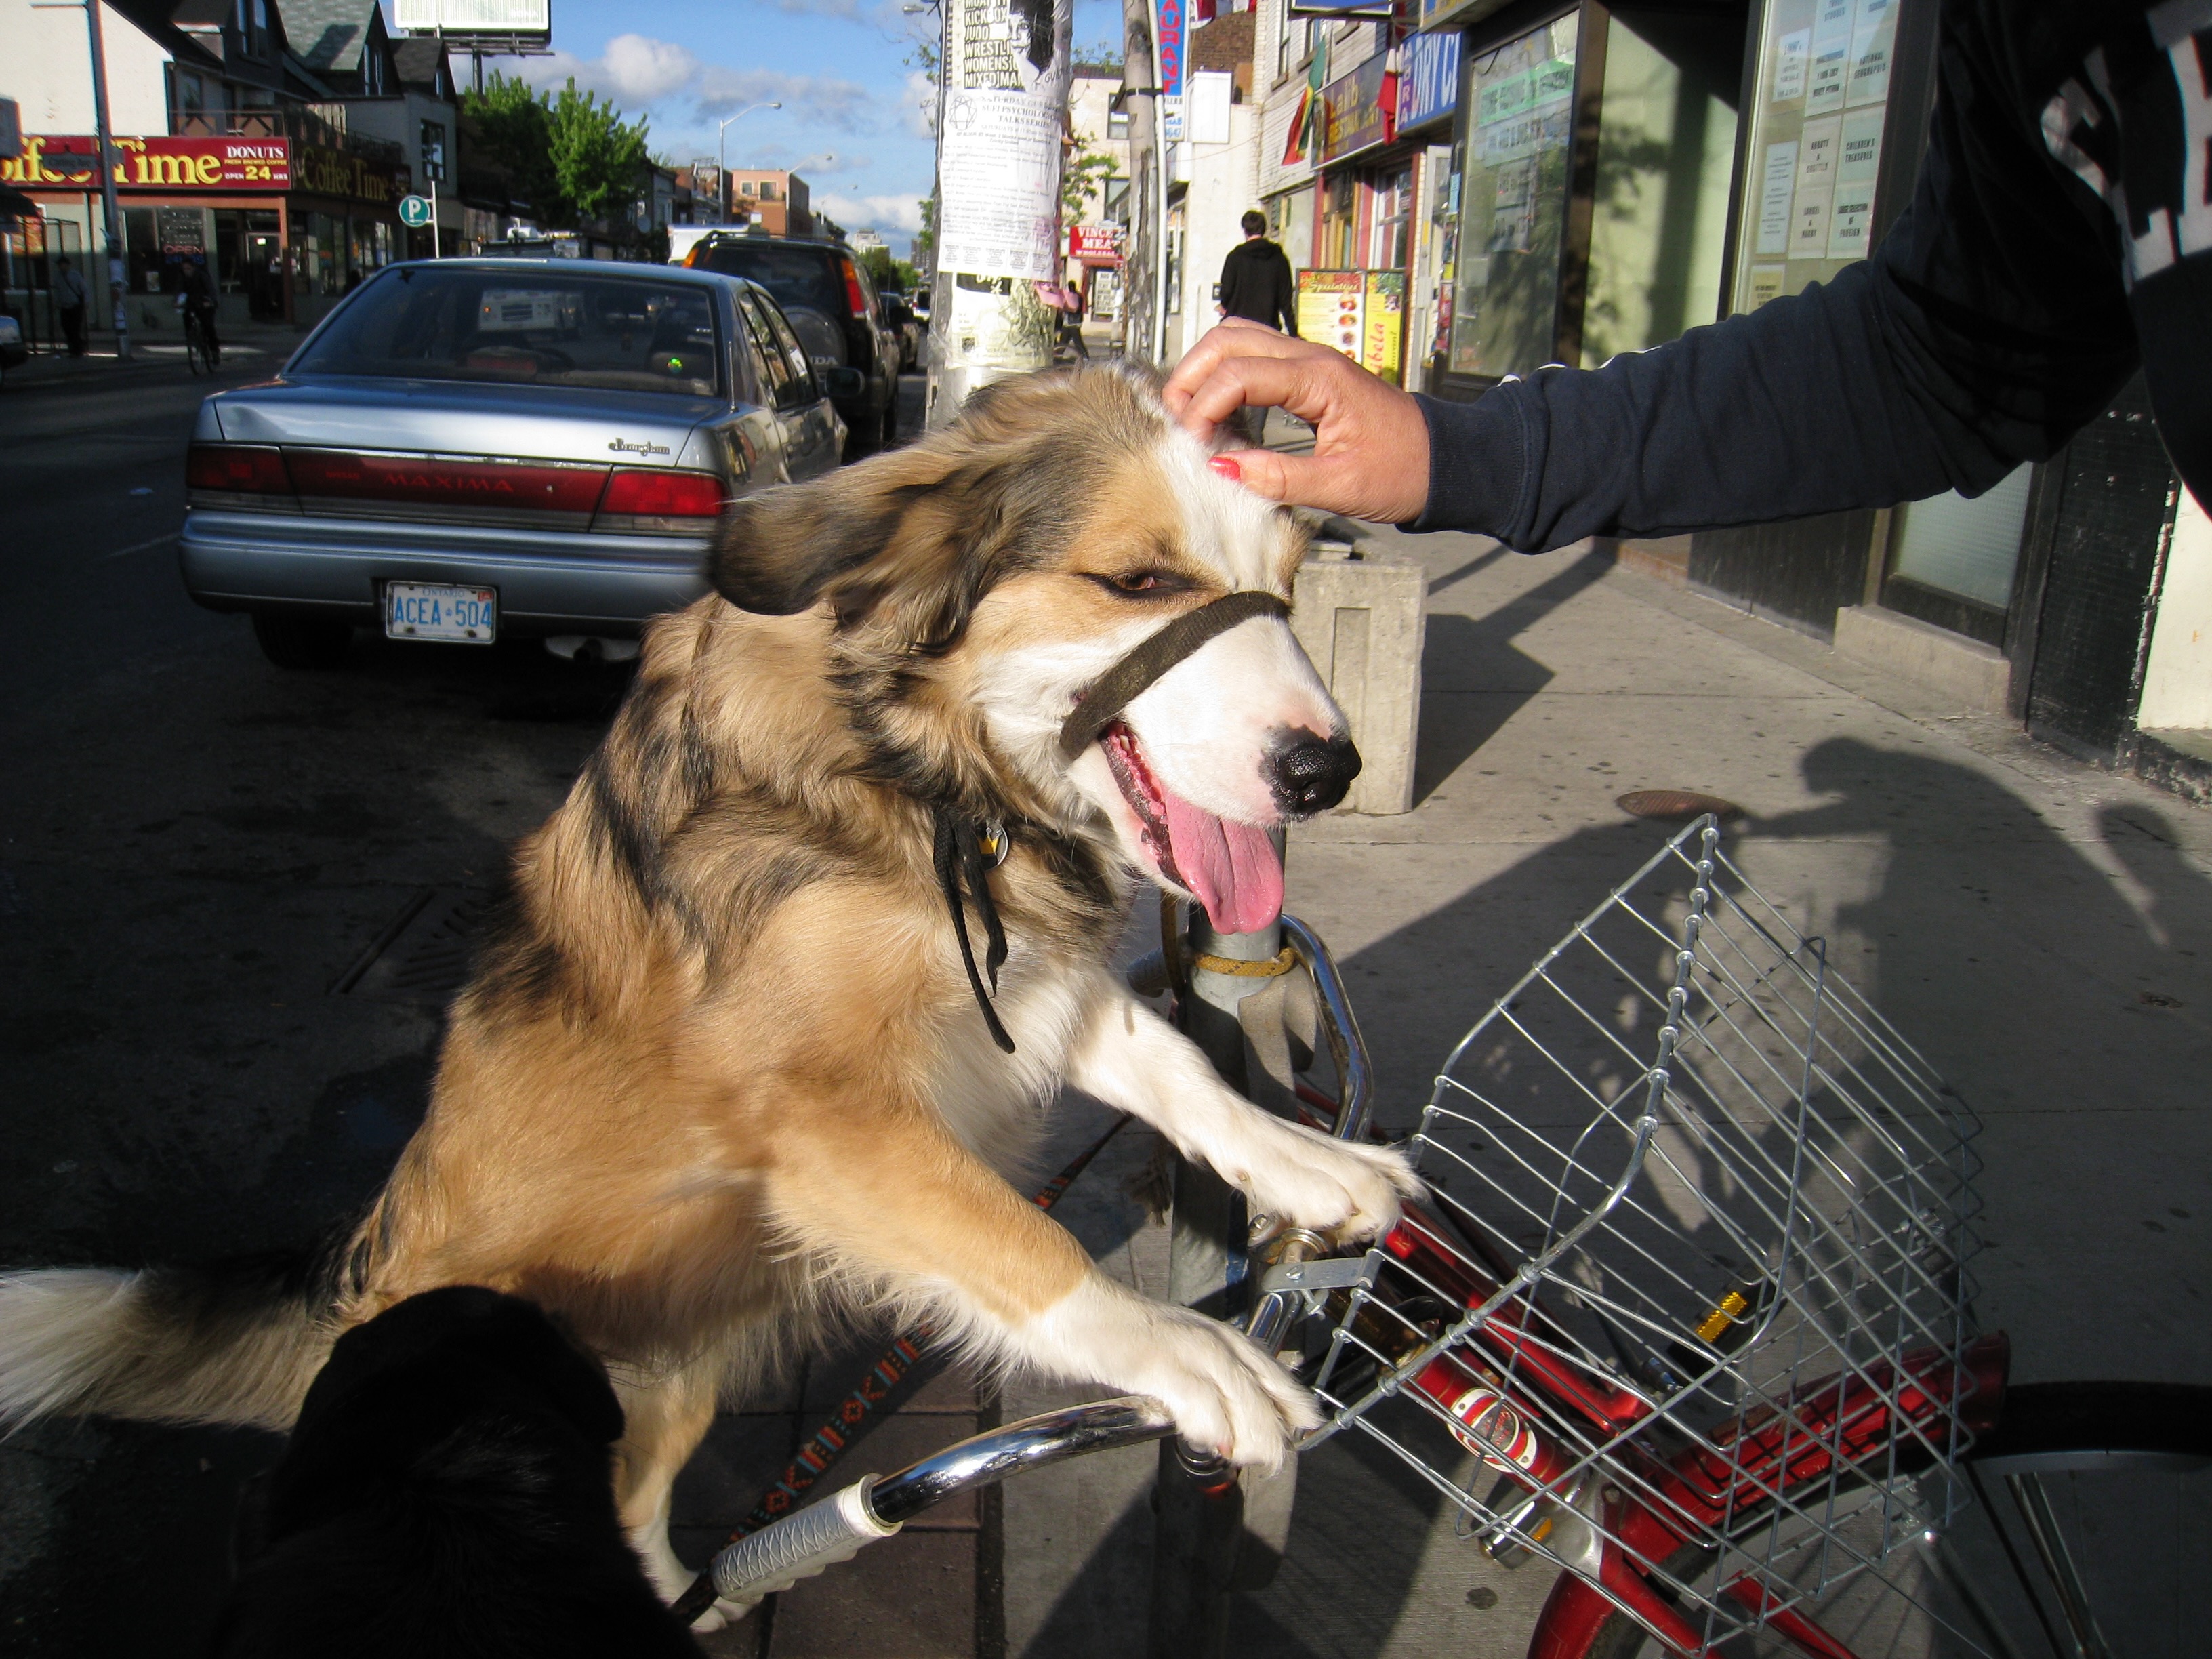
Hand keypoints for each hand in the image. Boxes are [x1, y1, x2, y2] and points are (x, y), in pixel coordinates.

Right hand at [1163, 320, 1431, 523]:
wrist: (1444, 461)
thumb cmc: (1404, 470)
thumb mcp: (1341, 486)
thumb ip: (1278, 478)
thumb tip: (1222, 470)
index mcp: (1319, 379)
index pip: (1238, 373)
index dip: (1203, 406)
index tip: (1191, 444)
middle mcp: (1311, 359)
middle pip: (1228, 339)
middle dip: (1192, 376)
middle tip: (1176, 422)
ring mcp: (1310, 362)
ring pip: (1239, 339)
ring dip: (1206, 370)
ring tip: (1192, 415)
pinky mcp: (1309, 375)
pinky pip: (1256, 357)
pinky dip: (1227, 376)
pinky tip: (1221, 413)